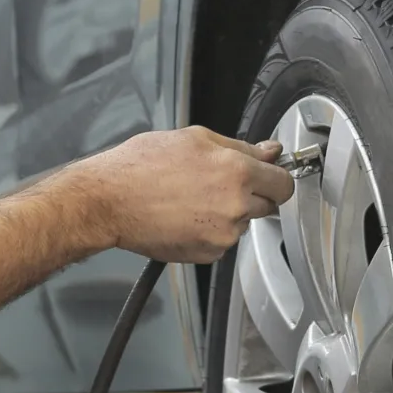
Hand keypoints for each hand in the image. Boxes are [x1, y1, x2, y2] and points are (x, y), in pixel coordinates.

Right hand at [64, 126, 293, 263]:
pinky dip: (209, 232)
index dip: (275, 178)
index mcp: (236, 172)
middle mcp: (235, 206)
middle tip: (218, 185)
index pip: (283, 182)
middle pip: (267, 205)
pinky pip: (222, 241)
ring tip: (192, 199)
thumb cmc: (141, 166)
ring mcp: (223, 234)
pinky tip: (184, 217)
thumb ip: (240, 147)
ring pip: (242, 223)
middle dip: (251, 195)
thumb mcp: (195, 139)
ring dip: (227, 214)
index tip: (268, 177)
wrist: (109, 201)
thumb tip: (270, 151)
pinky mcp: (207, 253)